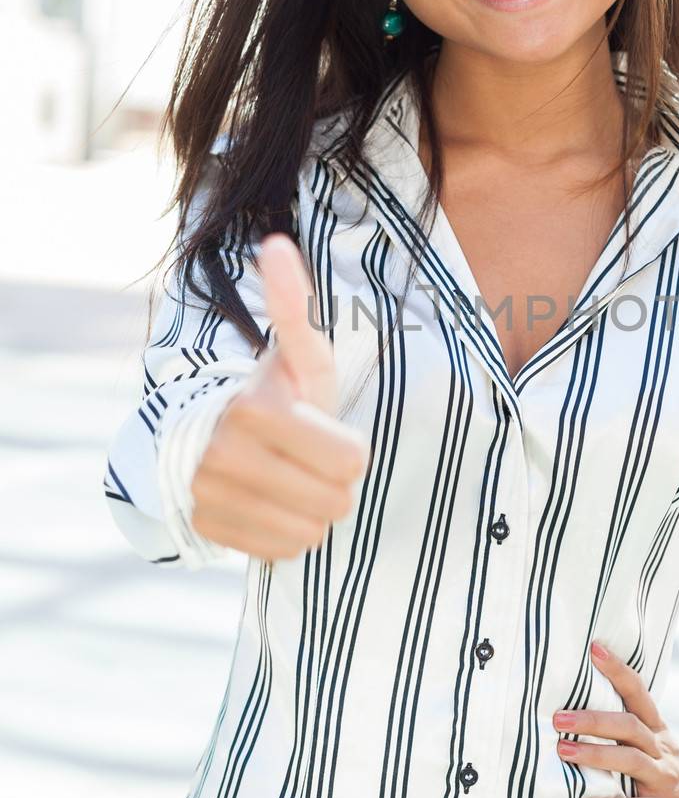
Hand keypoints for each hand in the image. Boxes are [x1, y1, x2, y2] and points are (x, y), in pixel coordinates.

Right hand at [189, 232, 368, 561]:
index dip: (350, 450)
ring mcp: (210, 499)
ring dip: (313, 511)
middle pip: (336, 502)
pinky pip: (283, 553)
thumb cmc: (271, 395)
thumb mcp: (296, 356)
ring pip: (311, 533)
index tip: (324, 430)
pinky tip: (272, 505)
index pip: (353, 462)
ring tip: (292, 480)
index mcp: (253, 411)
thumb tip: (277, 244)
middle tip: (311, 459)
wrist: (204, 437)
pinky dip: (288, 534)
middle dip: (335, 482)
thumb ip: (295, 307)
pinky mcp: (207, 531)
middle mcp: (223, 457)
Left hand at [552, 640, 678, 797]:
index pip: (638, 693)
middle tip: (558, 717)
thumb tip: (580, 705)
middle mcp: (660, 750)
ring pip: (631, 761)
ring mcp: (663, 779)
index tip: (594, 650)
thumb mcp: (657, 744)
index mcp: (657, 730)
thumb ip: (627, 727)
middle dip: (593, 720)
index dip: (618, 670)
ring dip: (596, 755)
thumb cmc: (670, 771)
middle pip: (629, 726)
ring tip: (563, 751)